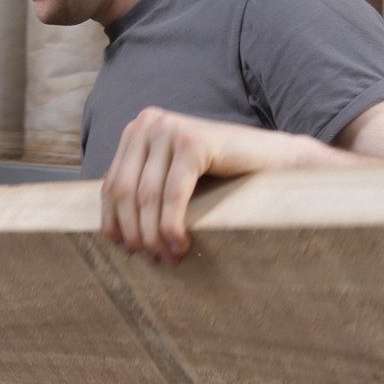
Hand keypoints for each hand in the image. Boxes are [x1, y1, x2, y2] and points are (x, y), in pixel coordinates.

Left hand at [100, 107, 344, 264]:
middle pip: (123, 192)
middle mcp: (148, 123)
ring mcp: (169, 128)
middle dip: (134, 233)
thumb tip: (108, 228)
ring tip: (168, 259)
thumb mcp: (171, 179)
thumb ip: (142, 189)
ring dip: (153, 236)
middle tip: (151, 261)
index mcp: (137, 130)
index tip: (128, 254)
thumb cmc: (223, 178)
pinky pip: (172, 194)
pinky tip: (181, 244)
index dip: (114, 225)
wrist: (275, 163)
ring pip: (146, 197)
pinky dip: (171, 226)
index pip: (109, 186)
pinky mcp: (192, 141)